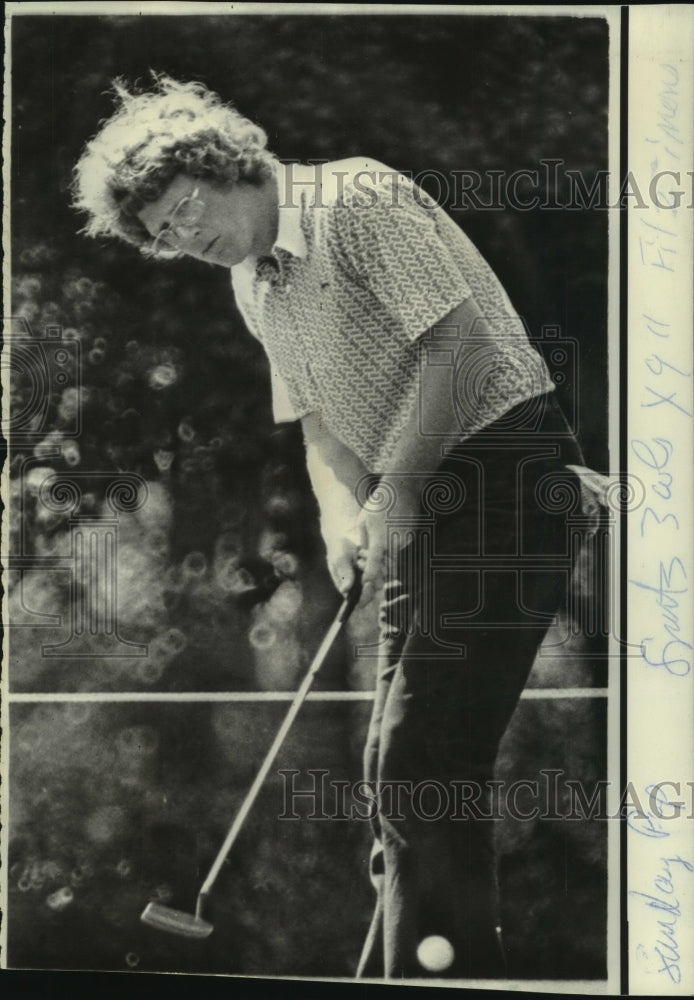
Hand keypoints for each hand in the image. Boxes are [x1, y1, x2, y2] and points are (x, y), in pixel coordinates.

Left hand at [356, 481, 420, 597]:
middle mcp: (395, 543)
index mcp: (380, 539)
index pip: (374, 564)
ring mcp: (405, 541)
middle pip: (386, 566)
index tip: (365, 584)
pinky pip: (399, 548)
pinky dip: (392, 548)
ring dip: (385, 558)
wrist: (402, 489)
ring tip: (377, 541)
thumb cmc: (379, 503)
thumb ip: (365, 541)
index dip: (369, 576)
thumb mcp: (364, 521)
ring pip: (393, 558)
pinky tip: (388, 532)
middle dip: (378, 569)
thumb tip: (364, 555)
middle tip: (366, 562)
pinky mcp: (410, 538)